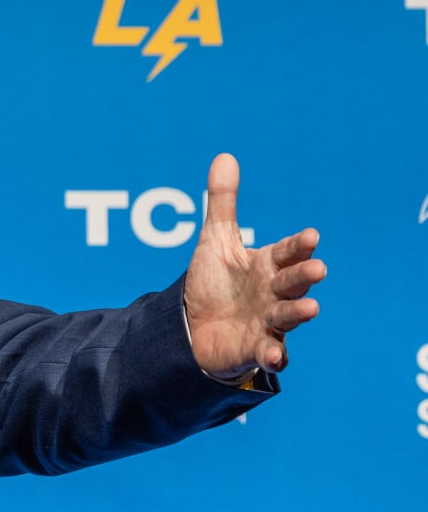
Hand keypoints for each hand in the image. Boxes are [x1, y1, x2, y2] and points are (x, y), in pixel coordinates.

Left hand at [183, 153, 325, 379]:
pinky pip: (268, 352)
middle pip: (292, 282)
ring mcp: (267, 321)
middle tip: (317, 269)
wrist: (195, 325)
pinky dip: (273, 354)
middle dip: (303, 275)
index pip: (287, 252)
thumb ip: (224, 202)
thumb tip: (224, 156)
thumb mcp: (216, 240)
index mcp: (267, 265)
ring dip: (298, 312)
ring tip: (311, 308)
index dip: (298, 246)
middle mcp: (273, 292)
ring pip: (287, 316)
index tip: (312, 236)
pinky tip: (274, 355)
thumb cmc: (215, 281)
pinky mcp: (255, 347)